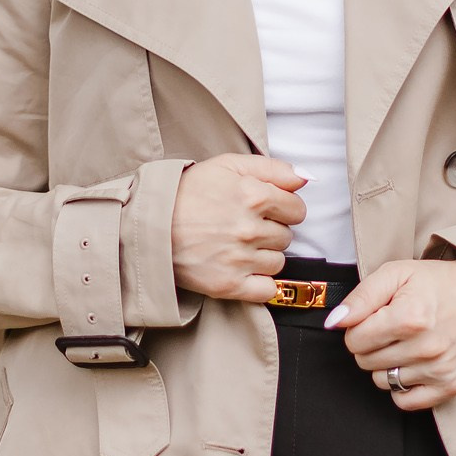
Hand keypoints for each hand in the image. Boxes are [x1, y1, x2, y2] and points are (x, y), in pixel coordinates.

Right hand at [171, 155, 307, 302]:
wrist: (149, 225)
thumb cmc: (187, 192)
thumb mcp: (227, 164)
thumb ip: (273, 168)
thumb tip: (305, 178)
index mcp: (254, 195)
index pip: (297, 209)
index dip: (284, 208)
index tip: (268, 210)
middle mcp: (249, 228)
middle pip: (287, 236)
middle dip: (271, 231)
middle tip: (245, 226)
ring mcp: (239, 259)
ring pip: (278, 262)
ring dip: (264, 255)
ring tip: (238, 246)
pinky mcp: (228, 285)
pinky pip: (267, 290)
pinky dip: (260, 283)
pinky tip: (243, 269)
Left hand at [325, 258, 455, 411]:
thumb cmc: (438, 282)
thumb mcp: (396, 273)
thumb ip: (361, 297)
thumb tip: (334, 322)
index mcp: (409, 317)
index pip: (354, 340)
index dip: (358, 327)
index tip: (374, 317)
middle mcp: (425, 347)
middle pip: (365, 362)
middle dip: (370, 345)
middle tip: (391, 328)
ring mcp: (439, 370)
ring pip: (381, 382)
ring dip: (385, 364)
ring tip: (404, 343)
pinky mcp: (450, 386)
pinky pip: (405, 402)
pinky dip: (402, 387)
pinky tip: (412, 364)